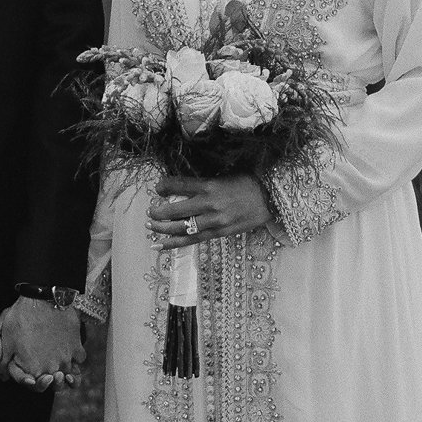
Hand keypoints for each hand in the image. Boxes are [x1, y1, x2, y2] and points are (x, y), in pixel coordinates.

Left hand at [0, 296, 85, 391]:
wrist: (43, 297)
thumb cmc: (21, 316)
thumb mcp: (4, 337)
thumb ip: (1, 359)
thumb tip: (3, 375)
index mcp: (32, 369)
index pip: (32, 385)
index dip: (29, 382)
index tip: (30, 376)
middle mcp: (52, 368)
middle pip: (54, 385)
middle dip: (49, 382)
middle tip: (48, 375)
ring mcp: (66, 359)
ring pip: (71, 377)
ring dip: (67, 376)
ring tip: (62, 370)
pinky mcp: (77, 347)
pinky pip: (80, 359)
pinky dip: (76, 358)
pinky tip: (69, 352)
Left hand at [147, 174, 273, 247]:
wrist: (271, 199)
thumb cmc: (248, 182)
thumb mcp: (225, 175)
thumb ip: (204, 182)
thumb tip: (182, 187)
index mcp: (211, 185)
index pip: (180, 185)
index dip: (164, 187)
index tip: (157, 188)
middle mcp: (210, 204)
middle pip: (176, 210)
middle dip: (159, 213)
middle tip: (149, 213)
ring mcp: (215, 221)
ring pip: (182, 228)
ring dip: (163, 230)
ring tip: (150, 229)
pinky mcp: (220, 233)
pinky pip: (193, 240)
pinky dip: (175, 243)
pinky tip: (161, 245)